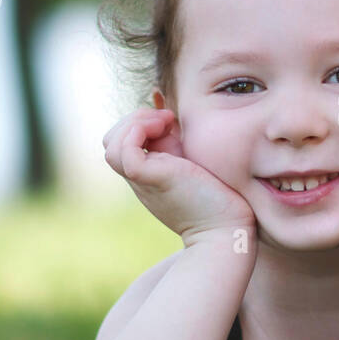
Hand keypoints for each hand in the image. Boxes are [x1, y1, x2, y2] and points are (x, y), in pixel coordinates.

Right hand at [102, 107, 255, 243]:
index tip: (170, 120)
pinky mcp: (153, 180)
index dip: (139, 122)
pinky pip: (125, 152)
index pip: (121, 141)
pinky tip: (165, 128)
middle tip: (166, 119)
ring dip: (135, 122)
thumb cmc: (219, 196)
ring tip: (165, 122)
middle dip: (133, 119)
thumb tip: (166, 109)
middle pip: (111, 141)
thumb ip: (176, 142)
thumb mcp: (191, 160)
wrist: (227, 230)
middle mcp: (141, 177)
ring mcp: (144, 180)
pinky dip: (138, 132)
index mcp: (148, 172)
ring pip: (111, 145)